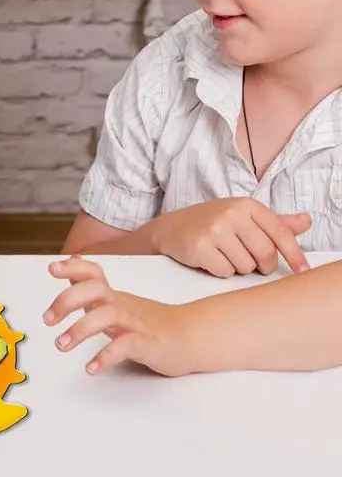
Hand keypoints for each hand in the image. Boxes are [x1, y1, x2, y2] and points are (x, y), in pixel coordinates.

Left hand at [44, 256, 195, 376]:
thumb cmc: (147, 322)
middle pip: (95, 290)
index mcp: (113, 295)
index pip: (93, 273)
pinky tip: (91, 367)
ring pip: (107, 316)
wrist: (189, 337)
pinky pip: (125, 346)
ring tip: (61, 344)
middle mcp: (122, 304)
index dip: (73, 268)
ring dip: (81, 329)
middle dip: (67, 300)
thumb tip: (70, 269)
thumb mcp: (116, 303)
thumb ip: (92, 291)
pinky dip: (106, 356)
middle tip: (47, 319)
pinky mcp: (147, 343)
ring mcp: (135, 322)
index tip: (52, 268)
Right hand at [150, 198, 309, 277]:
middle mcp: (231, 213)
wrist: (170, 228)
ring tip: (224, 255)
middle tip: (249, 260)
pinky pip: (225, 272)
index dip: (294, 255)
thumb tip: (307, 222)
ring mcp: (214, 229)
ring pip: (246, 266)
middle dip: (261, 265)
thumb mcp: (242, 217)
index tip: (302, 270)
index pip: (280, 233)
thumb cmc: (210, 223)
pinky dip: (221, 271)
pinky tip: (211, 259)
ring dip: (238, 268)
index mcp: (246, 205)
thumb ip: (275, 222)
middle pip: (265, 254)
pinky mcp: (200, 246)